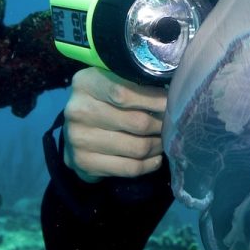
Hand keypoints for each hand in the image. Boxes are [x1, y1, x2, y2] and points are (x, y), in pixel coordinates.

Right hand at [63, 66, 167, 182]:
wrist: (77, 132)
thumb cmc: (103, 101)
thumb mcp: (112, 81)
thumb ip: (135, 81)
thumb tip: (173, 89)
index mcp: (85, 83)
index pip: (125, 93)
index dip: (155, 99)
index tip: (171, 103)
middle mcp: (78, 110)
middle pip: (137, 122)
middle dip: (161, 125)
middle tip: (171, 124)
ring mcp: (79, 139)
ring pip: (138, 147)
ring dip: (158, 145)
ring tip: (164, 140)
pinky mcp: (85, 163)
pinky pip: (130, 168)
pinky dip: (149, 164)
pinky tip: (155, 157)